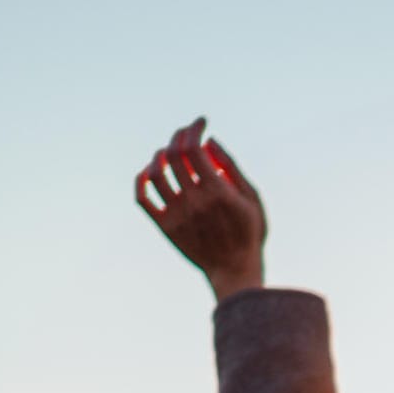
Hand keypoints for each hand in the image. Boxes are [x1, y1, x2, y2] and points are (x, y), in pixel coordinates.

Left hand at [135, 116, 267, 301]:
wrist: (234, 270)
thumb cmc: (249, 233)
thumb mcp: (252, 199)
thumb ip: (232, 168)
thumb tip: (210, 141)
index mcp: (216, 191)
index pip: (193, 148)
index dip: (194, 128)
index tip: (200, 122)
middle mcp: (193, 201)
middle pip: (173, 155)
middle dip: (178, 136)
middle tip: (185, 133)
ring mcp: (176, 214)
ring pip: (155, 173)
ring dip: (159, 156)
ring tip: (168, 153)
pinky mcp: (165, 227)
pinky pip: (143, 198)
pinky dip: (141, 180)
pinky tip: (148, 173)